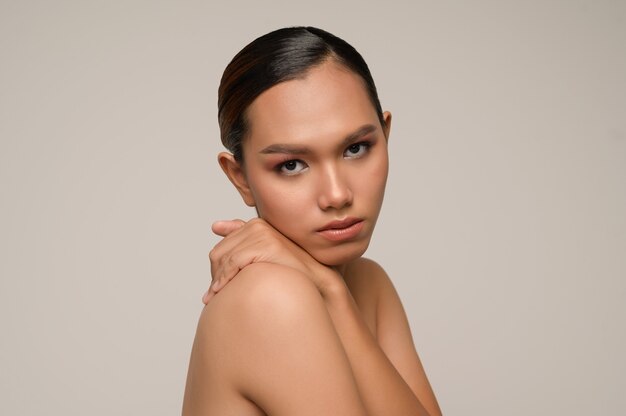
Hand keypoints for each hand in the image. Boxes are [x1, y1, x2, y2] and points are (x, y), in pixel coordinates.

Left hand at [203, 218, 339, 302]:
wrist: (316, 280)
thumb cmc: (293, 270)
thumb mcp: (266, 256)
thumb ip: (243, 239)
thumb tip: (215, 225)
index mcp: (254, 226)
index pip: (221, 248)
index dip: (216, 270)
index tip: (214, 289)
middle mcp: (256, 225)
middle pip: (219, 252)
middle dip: (215, 275)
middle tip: (212, 296)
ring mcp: (262, 233)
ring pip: (224, 258)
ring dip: (217, 279)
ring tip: (215, 297)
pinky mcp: (266, 244)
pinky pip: (235, 262)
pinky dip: (225, 278)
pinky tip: (222, 291)